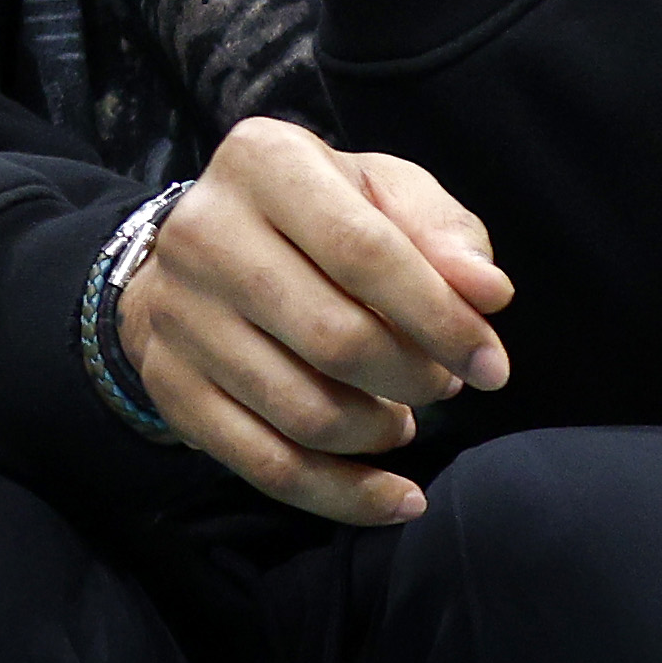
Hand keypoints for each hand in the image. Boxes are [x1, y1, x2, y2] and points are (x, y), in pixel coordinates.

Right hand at [107, 117, 511, 527]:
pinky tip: (396, 499)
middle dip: (413, 378)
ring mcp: (178, 316)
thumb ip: (442, 233)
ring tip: (404, 419)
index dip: (440, 317)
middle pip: (335, 339)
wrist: (202, 251)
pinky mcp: (171, 387)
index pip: (365, 252)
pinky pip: (267, 467)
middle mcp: (204, 234)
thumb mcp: (381, 193)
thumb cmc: (318, 217)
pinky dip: (343, 496)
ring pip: (304, 412)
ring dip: (379, 433)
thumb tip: (489, 294)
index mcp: (264, 163)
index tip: (490, 363)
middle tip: (444, 384)